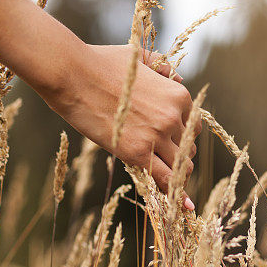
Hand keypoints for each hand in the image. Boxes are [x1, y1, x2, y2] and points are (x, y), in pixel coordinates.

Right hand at [42, 44, 200, 208]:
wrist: (73, 74)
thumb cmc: (102, 63)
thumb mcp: (141, 58)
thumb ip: (163, 67)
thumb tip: (178, 78)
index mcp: (179, 96)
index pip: (192, 127)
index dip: (180, 137)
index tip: (169, 144)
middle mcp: (174, 117)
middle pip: (188, 148)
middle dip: (176, 155)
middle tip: (160, 162)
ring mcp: (157, 136)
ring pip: (181, 166)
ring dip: (176, 175)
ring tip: (166, 182)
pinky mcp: (138, 153)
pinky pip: (164, 180)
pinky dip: (174, 195)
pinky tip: (182, 208)